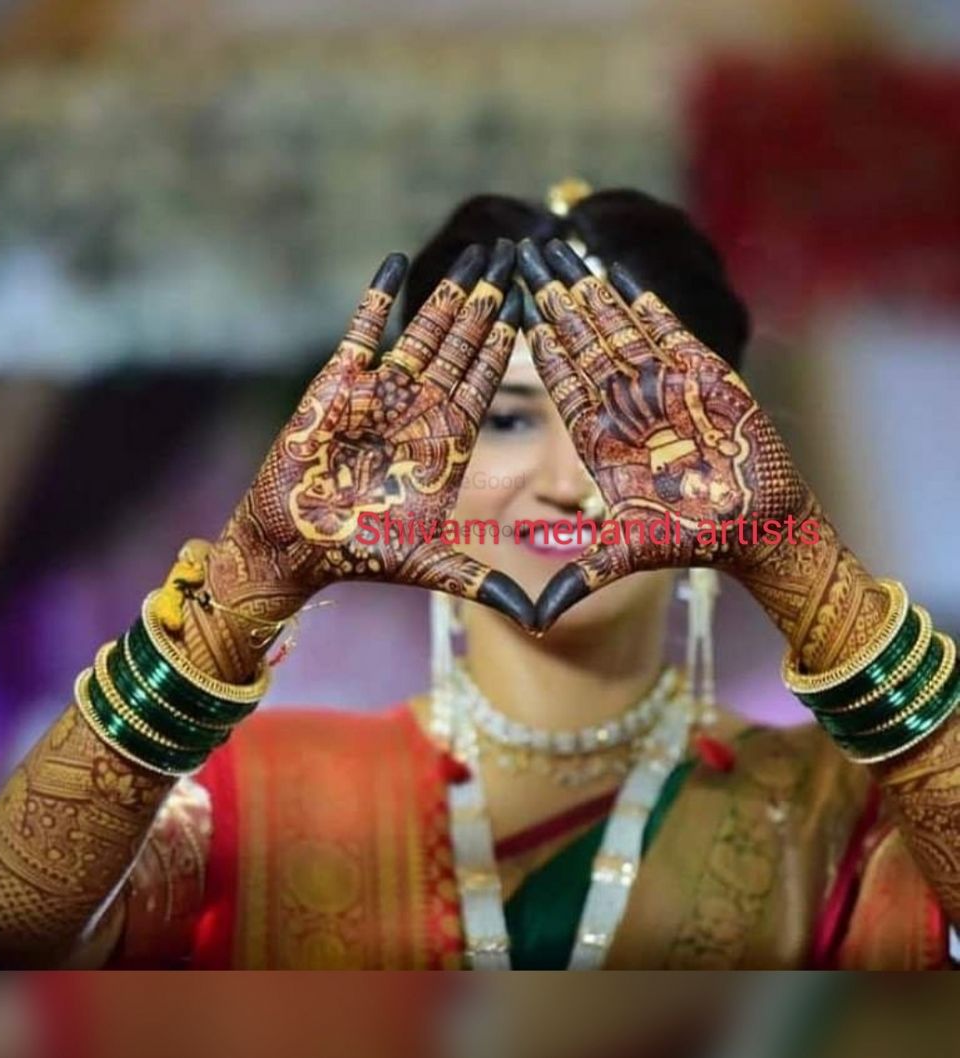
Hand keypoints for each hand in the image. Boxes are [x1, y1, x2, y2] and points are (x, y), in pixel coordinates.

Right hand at [210, 239, 533, 631]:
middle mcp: (418, 410)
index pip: (487, 382)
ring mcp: (380, 392)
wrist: (293, 546)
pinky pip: (362, 330)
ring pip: (422, 330)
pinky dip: (378, 297)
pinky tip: (397, 261)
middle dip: (491, 300)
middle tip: (518, 252)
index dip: (512, 343)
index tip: (539, 304)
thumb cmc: (359, 555)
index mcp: (447, 443)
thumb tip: (541, 620)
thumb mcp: (431, 564)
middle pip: (463, 344)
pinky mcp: (337, 383)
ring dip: (449, 291)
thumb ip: (483, 581)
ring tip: (478, 252)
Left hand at [518, 238, 809, 630]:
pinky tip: (615, 270)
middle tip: (521, 252)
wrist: (759, 526)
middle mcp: (626, 407)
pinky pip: (668, 332)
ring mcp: (663, 388)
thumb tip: (537, 620)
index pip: (561, 380)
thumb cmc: (695, 542)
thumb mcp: (628, 553)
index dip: (537, 343)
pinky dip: (643, 303)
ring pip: (618, 329)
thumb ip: (584, 573)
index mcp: (599, 439)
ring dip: (588, 289)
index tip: (507, 306)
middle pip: (582, 342)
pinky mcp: (703, 376)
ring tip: (557, 249)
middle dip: (552, 298)